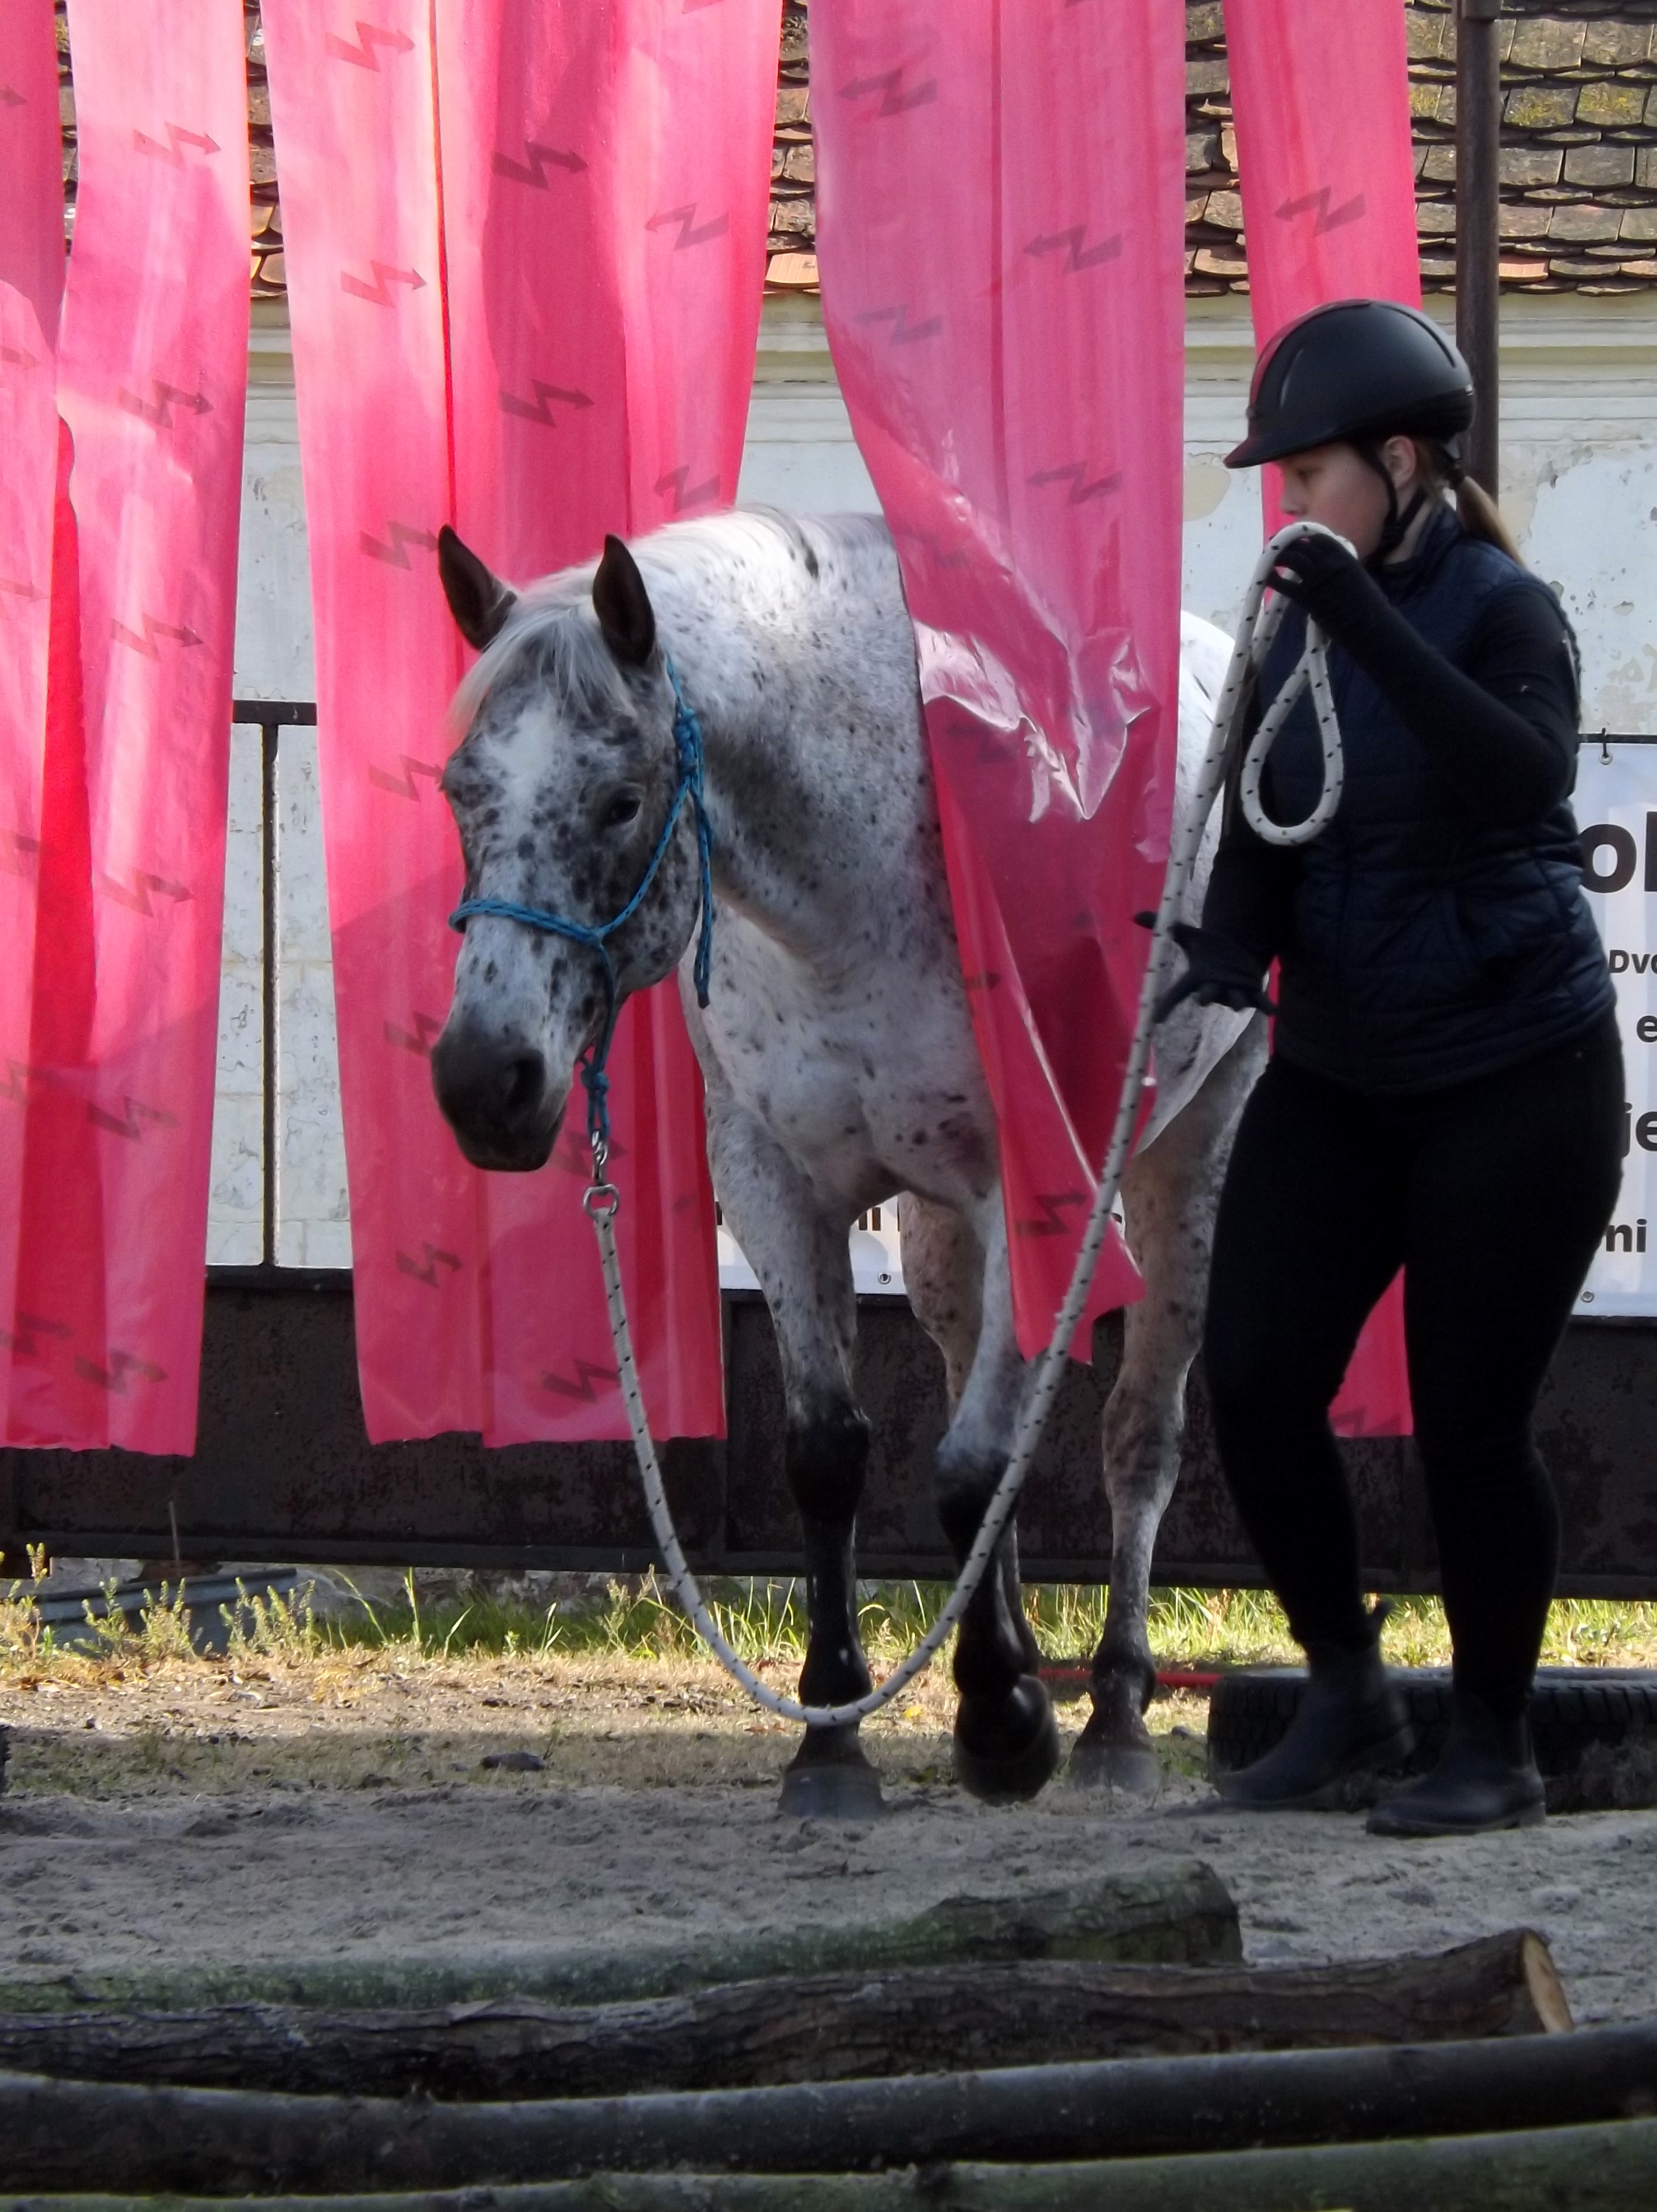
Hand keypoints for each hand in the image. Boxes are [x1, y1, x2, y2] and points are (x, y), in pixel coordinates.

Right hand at [1150, 920, 1275, 1023]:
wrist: (1237, 951)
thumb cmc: (1211, 947)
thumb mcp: (1190, 935)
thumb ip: (1167, 927)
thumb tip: (1136, 915)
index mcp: (1196, 978)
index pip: (1177, 993)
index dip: (1166, 1006)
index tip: (1155, 1019)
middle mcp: (1213, 988)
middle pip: (1207, 997)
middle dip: (1206, 997)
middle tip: (1203, 998)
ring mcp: (1233, 992)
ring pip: (1234, 1001)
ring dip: (1236, 1001)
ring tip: (1239, 1002)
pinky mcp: (1252, 991)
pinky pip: (1259, 1002)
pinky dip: (1266, 1006)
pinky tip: (1273, 1010)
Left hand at [1268, 530, 1380, 643]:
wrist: (1369, 625)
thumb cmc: (1370, 605)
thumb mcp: (1357, 577)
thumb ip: (1342, 568)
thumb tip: (1328, 568)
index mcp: (1344, 556)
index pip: (1320, 538)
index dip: (1305, 538)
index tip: (1298, 541)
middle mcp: (1329, 562)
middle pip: (1302, 545)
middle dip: (1286, 543)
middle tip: (1276, 546)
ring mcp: (1317, 578)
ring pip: (1291, 558)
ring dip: (1277, 557)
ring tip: (1270, 560)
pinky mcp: (1307, 596)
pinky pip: (1284, 584)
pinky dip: (1272, 579)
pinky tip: (1267, 579)